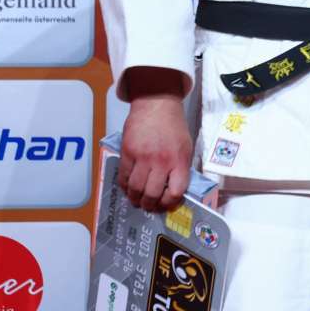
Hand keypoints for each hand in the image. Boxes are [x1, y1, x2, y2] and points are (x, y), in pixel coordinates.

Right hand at [119, 93, 193, 212]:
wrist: (156, 104)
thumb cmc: (174, 126)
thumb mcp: (186, 146)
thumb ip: (180, 167)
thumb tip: (173, 189)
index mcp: (179, 160)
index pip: (176, 191)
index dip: (170, 202)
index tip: (166, 204)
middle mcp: (161, 161)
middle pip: (152, 194)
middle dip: (150, 205)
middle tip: (149, 206)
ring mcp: (142, 157)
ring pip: (135, 189)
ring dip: (135, 199)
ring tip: (137, 200)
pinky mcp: (127, 153)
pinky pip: (123, 177)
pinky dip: (125, 187)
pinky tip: (128, 188)